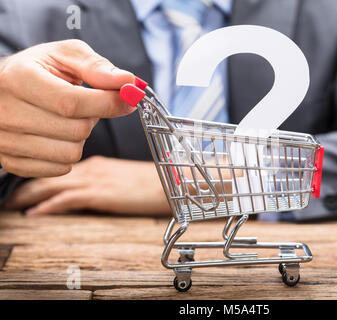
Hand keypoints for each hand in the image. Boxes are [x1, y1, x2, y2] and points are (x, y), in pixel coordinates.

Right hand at [0, 40, 135, 177]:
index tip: (129, 98)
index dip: (108, 103)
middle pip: (76, 130)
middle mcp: (6, 112)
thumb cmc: (39, 70)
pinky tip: (59, 135)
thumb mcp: (65, 55)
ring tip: (69, 119)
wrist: (3, 89)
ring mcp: (6, 141)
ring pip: (71, 153)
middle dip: (93, 117)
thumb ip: (96, 66)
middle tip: (86, 105)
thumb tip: (128, 82)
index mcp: (18, 79)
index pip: (71, 102)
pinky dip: (68, 153)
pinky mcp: (12, 162)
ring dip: (80, 137)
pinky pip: (59, 168)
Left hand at [3, 156, 170, 215]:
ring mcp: (96, 179)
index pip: (60, 165)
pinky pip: (66, 199)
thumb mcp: (125, 178)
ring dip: (29, 194)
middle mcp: (92, 168)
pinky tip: (33, 214)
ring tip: (11, 203)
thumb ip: (106, 180)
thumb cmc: (155, 181)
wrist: (174, 182)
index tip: (24, 180)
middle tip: (8, 191)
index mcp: (98, 163)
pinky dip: (47, 207)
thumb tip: (91, 190)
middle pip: (50, 172)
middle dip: (26, 182)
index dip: (39, 171)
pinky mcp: (100, 193)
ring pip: (52, 184)